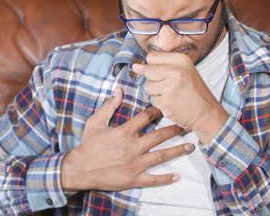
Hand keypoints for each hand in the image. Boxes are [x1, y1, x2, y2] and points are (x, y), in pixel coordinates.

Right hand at [61, 88, 193, 191]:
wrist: (79, 170)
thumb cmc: (87, 146)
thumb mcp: (95, 122)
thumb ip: (109, 106)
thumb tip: (119, 90)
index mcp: (124, 132)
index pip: (146, 117)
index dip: (157, 111)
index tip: (167, 107)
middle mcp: (132, 147)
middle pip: (159, 136)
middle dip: (175, 129)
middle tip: (187, 125)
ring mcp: (134, 164)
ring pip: (161, 156)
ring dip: (177, 150)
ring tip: (190, 146)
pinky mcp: (133, 179)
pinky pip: (152, 179)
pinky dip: (165, 178)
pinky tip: (177, 176)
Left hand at [132, 52, 228, 143]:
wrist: (207, 112)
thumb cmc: (193, 90)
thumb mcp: (182, 71)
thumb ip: (158, 66)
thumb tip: (134, 67)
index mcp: (181, 59)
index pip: (151, 57)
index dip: (155, 66)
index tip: (166, 73)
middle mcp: (176, 71)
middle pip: (148, 71)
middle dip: (154, 80)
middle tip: (171, 85)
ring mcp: (170, 87)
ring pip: (147, 86)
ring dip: (156, 92)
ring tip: (172, 94)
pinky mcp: (166, 102)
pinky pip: (152, 99)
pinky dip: (160, 103)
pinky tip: (173, 103)